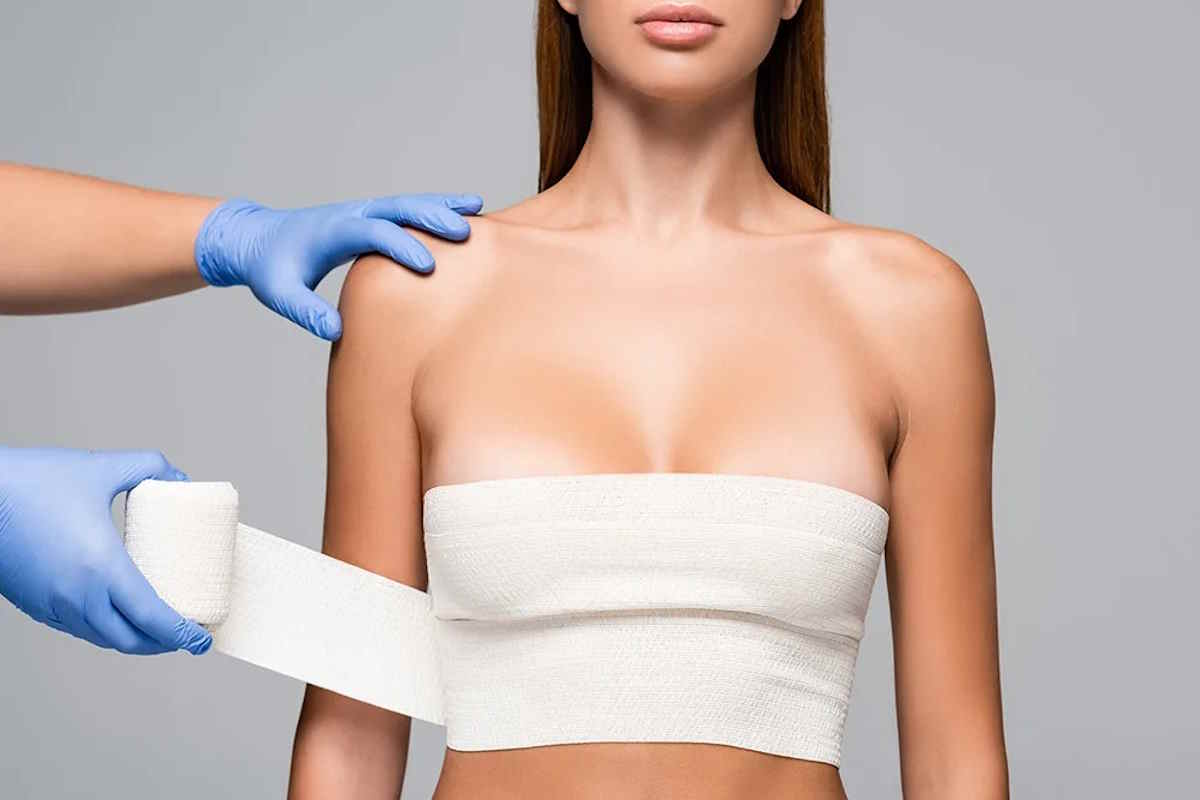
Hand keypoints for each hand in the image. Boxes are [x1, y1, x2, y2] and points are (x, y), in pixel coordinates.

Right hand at [0, 447, 211, 654]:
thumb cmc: (31, 481)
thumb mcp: (100, 467)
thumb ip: (147, 466)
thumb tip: (180, 477)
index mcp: (101, 569)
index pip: (152, 617)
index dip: (183, 634)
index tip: (203, 640)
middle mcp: (77, 597)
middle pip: (130, 639)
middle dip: (164, 643)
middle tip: (188, 634)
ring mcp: (52, 605)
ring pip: (101, 638)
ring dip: (134, 640)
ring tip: (157, 628)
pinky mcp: (33, 605)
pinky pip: (77, 628)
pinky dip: (104, 629)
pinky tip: (115, 615)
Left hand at [193, 193, 483, 339]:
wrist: (256, 239)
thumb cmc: (269, 269)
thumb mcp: (279, 294)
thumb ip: (306, 312)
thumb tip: (335, 332)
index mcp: (332, 231)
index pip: (373, 233)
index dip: (401, 247)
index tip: (428, 268)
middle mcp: (351, 214)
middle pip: (397, 208)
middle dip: (431, 217)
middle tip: (465, 232)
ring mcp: (362, 212)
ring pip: (407, 203)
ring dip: (441, 205)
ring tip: (478, 207)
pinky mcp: (369, 217)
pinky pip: (406, 210)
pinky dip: (434, 207)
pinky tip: (462, 213)